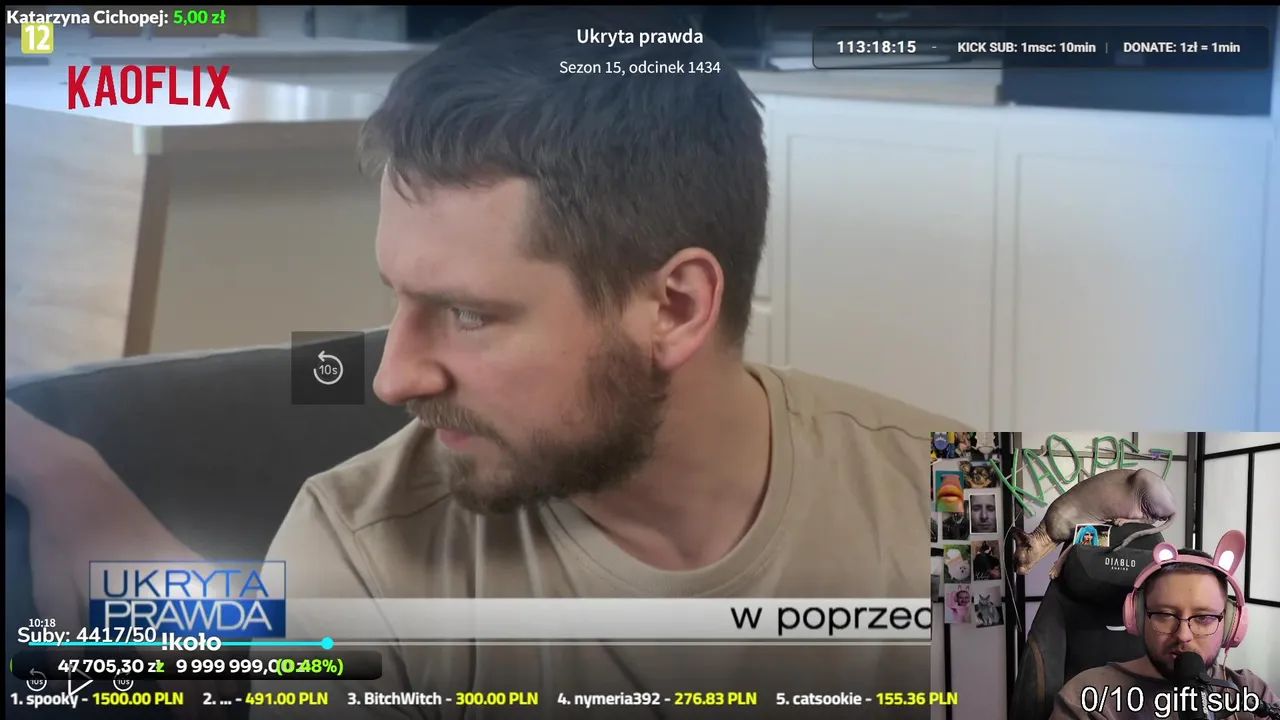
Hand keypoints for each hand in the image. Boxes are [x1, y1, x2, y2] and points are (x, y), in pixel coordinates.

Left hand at [6, 401, 234, 718]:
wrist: (79, 483)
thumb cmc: (61, 540)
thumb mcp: (51, 594)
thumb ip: (72, 640)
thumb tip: (87, 678)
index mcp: (140, 597)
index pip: (174, 657)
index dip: (187, 692)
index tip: (194, 717)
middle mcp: (174, 584)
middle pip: (208, 642)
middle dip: (216, 682)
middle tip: (222, 711)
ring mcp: (185, 568)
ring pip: (224, 616)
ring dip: (232, 654)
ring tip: (237, 685)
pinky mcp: (186, 557)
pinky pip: (224, 592)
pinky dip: (237, 618)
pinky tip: (243, 635)